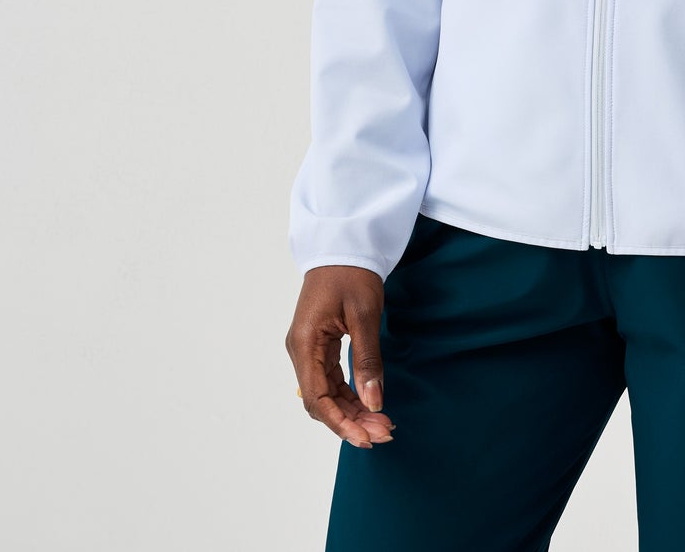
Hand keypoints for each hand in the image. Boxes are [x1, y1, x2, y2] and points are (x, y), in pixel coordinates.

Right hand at [286, 265, 395, 446]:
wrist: (344, 245)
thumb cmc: (352, 273)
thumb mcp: (364, 315)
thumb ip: (367, 360)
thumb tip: (373, 402)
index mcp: (305, 344)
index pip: (318, 399)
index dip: (341, 423)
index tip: (366, 438)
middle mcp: (301, 350)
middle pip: (321, 400)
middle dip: (351, 420)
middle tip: (383, 432)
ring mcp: (308, 348)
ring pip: (326, 392)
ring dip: (351, 410)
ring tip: (380, 423)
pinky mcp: (318, 344)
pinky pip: (330, 378)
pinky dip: (349, 393)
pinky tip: (368, 404)